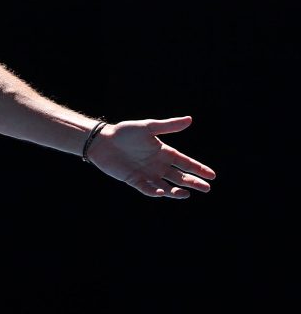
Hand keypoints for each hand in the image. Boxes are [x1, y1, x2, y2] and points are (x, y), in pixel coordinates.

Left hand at [86, 116, 215, 198]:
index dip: (198, 169)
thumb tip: (190, 119)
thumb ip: (168, 126)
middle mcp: (158, 165)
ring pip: (166, 186)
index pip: (185, 162)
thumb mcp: (147, 127)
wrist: (101, 140)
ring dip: (176, 191)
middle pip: (179, 176)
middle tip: (206, 188)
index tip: (212, 175)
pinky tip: (162, 192)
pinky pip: (147, 189)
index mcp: (163, 152)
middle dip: (193, 182)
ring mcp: (147, 173)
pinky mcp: (134, 180)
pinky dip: (155, 192)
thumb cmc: (124, 132)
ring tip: (185, 193)